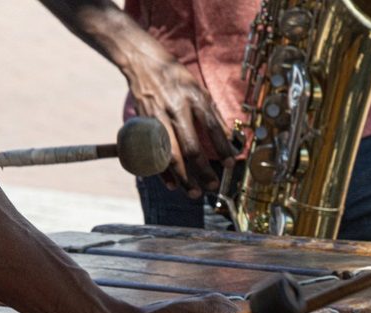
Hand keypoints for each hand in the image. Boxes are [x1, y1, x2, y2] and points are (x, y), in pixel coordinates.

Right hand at [125, 46, 235, 195]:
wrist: (142, 62)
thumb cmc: (175, 78)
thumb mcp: (198, 89)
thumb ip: (212, 114)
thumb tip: (229, 138)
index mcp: (193, 98)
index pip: (212, 127)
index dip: (222, 147)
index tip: (229, 164)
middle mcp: (176, 109)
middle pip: (191, 146)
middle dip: (203, 170)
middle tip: (212, 186)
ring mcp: (159, 119)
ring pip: (171, 155)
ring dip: (183, 177)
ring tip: (193, 193)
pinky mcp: (144, 125)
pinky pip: (153, 154)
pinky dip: (162, 172)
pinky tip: (172, 185)